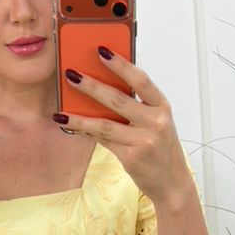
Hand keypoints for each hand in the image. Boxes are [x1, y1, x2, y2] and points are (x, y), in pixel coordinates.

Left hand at [55, 51, 193, 207]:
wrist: (172, 184)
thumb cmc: (160, 150)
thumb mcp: (155, 124)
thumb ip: (135, 108)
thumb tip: (101, 90)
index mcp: (162, 107)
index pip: (140, 80)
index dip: (120, 64)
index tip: (101, 51)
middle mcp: (156, 122)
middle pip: (118, 99)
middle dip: (91, 86)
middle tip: (71, 74)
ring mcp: (144, 140)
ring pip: (105, 124)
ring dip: (80, 116)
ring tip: (61, 110)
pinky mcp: (132, 157)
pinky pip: (103, 141)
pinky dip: (86, 133)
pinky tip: (71, 127)